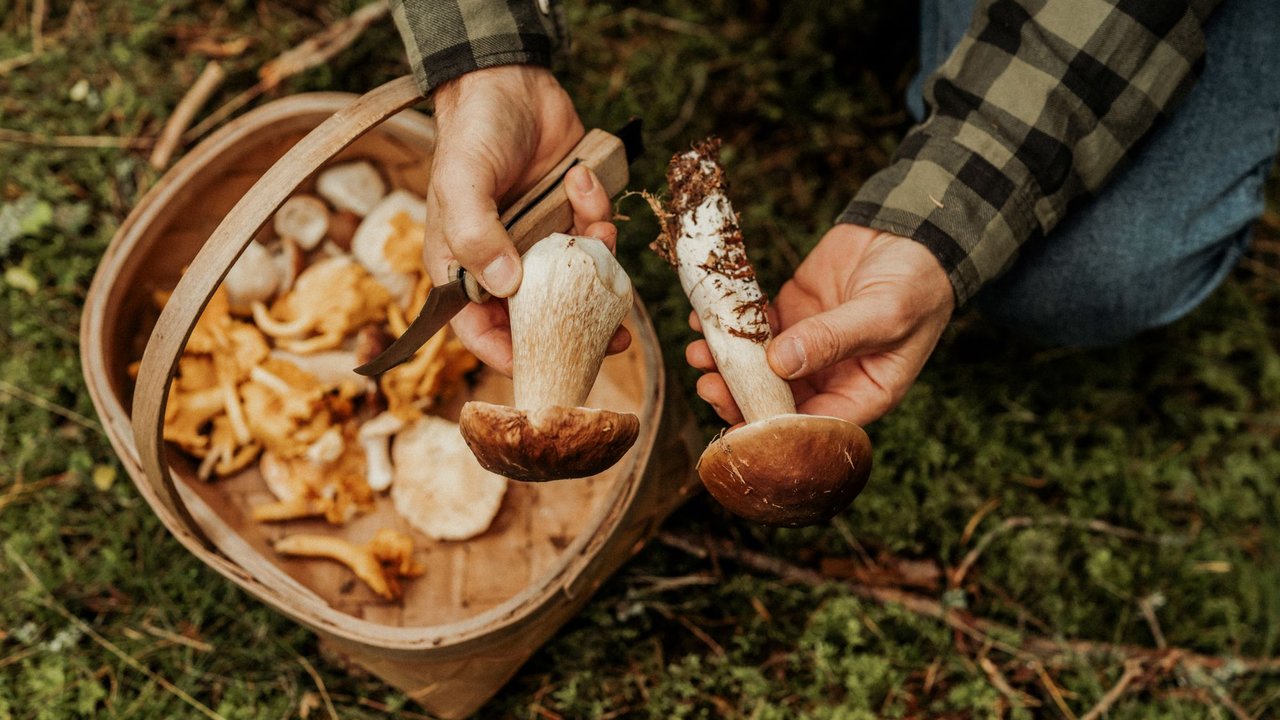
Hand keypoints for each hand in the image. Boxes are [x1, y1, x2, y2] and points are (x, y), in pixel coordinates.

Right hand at [422, 65, 625, 373]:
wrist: (509, 80)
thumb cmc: (471, 132)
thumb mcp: (461, 182)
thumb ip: (476, 234)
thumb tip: (505, 285)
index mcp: (464, 266)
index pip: (479, 329)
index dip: (509, 355)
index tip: (545, 365)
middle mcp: (502, 262)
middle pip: (538, 318)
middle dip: (576, 327)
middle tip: (614, 339)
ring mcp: (539, 242)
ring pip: (577, 280)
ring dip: (596, 263)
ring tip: (600, 234)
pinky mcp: (571, 218)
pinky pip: (594, 236)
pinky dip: (598, 214)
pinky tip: (584, 181)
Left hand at [687, 224, 953, 425]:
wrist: (911, 231)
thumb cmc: (916, 282)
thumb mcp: (884, 313)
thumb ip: (834, 339)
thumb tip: (781, 364)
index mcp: (863, 394)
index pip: (814, 427)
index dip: (774, 430)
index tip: (738, 424)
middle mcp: (830, 378)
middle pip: (775, 402)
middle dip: (738, 397)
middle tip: (708, 384)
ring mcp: (805, 347)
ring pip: (756, 368)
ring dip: (725, 364)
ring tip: (698, 352)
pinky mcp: (789, 316)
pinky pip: (752, 329)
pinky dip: (729, 326)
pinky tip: (705, 318)